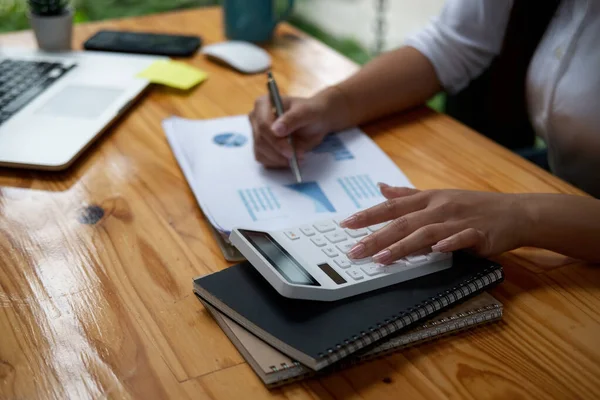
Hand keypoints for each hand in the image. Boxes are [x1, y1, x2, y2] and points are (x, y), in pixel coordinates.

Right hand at [248, 88, 347, 167]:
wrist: (315, 120)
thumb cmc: (311, 112)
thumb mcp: (306, 112)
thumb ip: (292, 119)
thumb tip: (276, 130)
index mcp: (263, 103)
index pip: (263, 125)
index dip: (275, 141)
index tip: (291, 152)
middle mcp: (256, 118)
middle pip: (260, 141)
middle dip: (279, 153)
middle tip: (298, 157)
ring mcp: (256, 133)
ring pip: (261, 152)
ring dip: (279, 160)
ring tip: (298, 158)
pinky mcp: (260, 146)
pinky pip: (264, 159)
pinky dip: (277, 163)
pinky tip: (290, 160)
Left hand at [340, 184, 529, 263]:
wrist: (514, 212)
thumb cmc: (472, 206)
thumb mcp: (437, 196)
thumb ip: (407, 194)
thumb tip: (380, 187)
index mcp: (428, 199)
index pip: (392, 206)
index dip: (368, 215)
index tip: (346, 224)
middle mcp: (439, 207)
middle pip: (403, 222)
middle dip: (376, 236)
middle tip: (354, 250)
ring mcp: (458, 220)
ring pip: (426, 232)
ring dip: (403, 245)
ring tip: (382, 258)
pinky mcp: (479, 233)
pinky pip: (461, 238)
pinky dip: (449, 244)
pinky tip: (436, 251)